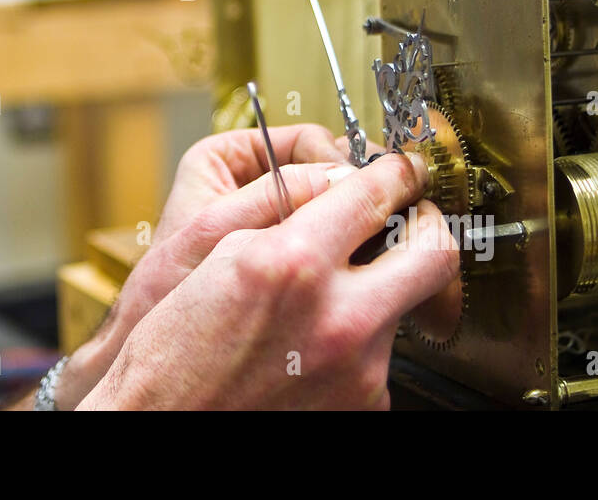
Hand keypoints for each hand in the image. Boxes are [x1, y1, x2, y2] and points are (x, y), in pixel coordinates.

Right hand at [79, 152, 459, 408]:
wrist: (162, 426)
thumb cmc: (172, 348)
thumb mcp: (214, 252)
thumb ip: (285, 212)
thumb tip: (337, 189)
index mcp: (294, 262)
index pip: (377, 194)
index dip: (397, 172)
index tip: (401, 170)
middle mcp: (339, 317)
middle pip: (435, 251)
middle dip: (428, 225)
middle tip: (412, 218)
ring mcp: (358, 370)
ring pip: (402, 307)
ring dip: (376, 292)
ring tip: (324, 304)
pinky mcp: (365, 406)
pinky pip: (380, 358)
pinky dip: (354, 345)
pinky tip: (311, 348)